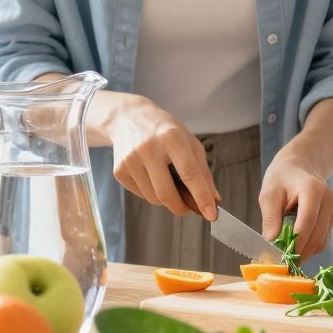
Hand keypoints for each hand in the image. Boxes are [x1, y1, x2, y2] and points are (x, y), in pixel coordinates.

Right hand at [105, 96, 217, 218]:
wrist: (128, 118)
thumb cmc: (164, 131)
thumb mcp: (189, 142)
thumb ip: (202, 170)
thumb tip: (213, 198)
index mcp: (171, 137)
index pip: (189, 174)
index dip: (202, 197)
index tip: (212, 214)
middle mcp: (148, 148)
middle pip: (167, 194)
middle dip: (181, 207)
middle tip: (189, 208)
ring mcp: (130, 160)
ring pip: (153, 198)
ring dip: (166, 199)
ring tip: (167, 180)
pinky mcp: (119, 170)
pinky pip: (141, 194)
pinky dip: (151, 192)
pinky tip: (151, 175)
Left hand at [260, 153, 332, 258]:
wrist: (300, 167)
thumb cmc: (282, 178)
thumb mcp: (269, 193)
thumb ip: (271, 217)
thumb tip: (272, 243)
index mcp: (313, 189)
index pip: (307, 221)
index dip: (295, 242)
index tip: (280, 257)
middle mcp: (329, 199)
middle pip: (317, 235)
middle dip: (299, 252)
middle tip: (281, 263)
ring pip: (322, 241)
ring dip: (304, 252)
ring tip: (286, 255)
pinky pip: (323, 239)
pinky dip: (310, 247)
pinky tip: (296, 246)